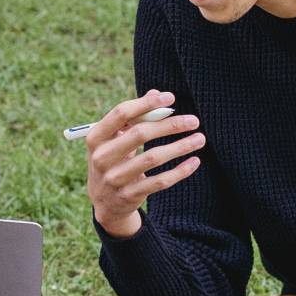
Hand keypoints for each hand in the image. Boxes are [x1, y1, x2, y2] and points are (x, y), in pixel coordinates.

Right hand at [86, 89, 204, 239]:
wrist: (104, 202)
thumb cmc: (113, 161)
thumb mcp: (114, 140)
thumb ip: (134, 117)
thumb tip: (156, 93)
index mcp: (96, 138)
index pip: (121, 113)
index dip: (146, 103)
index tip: (170, 98)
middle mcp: (101, 158)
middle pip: (139, 133)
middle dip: (170, 125)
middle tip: (193, 121)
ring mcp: (114, 178)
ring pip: (153, 158)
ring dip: (180, 146)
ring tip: (200, 139)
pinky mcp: (129, 195)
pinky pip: (159, 181)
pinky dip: (179, 171)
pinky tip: (194, 161)